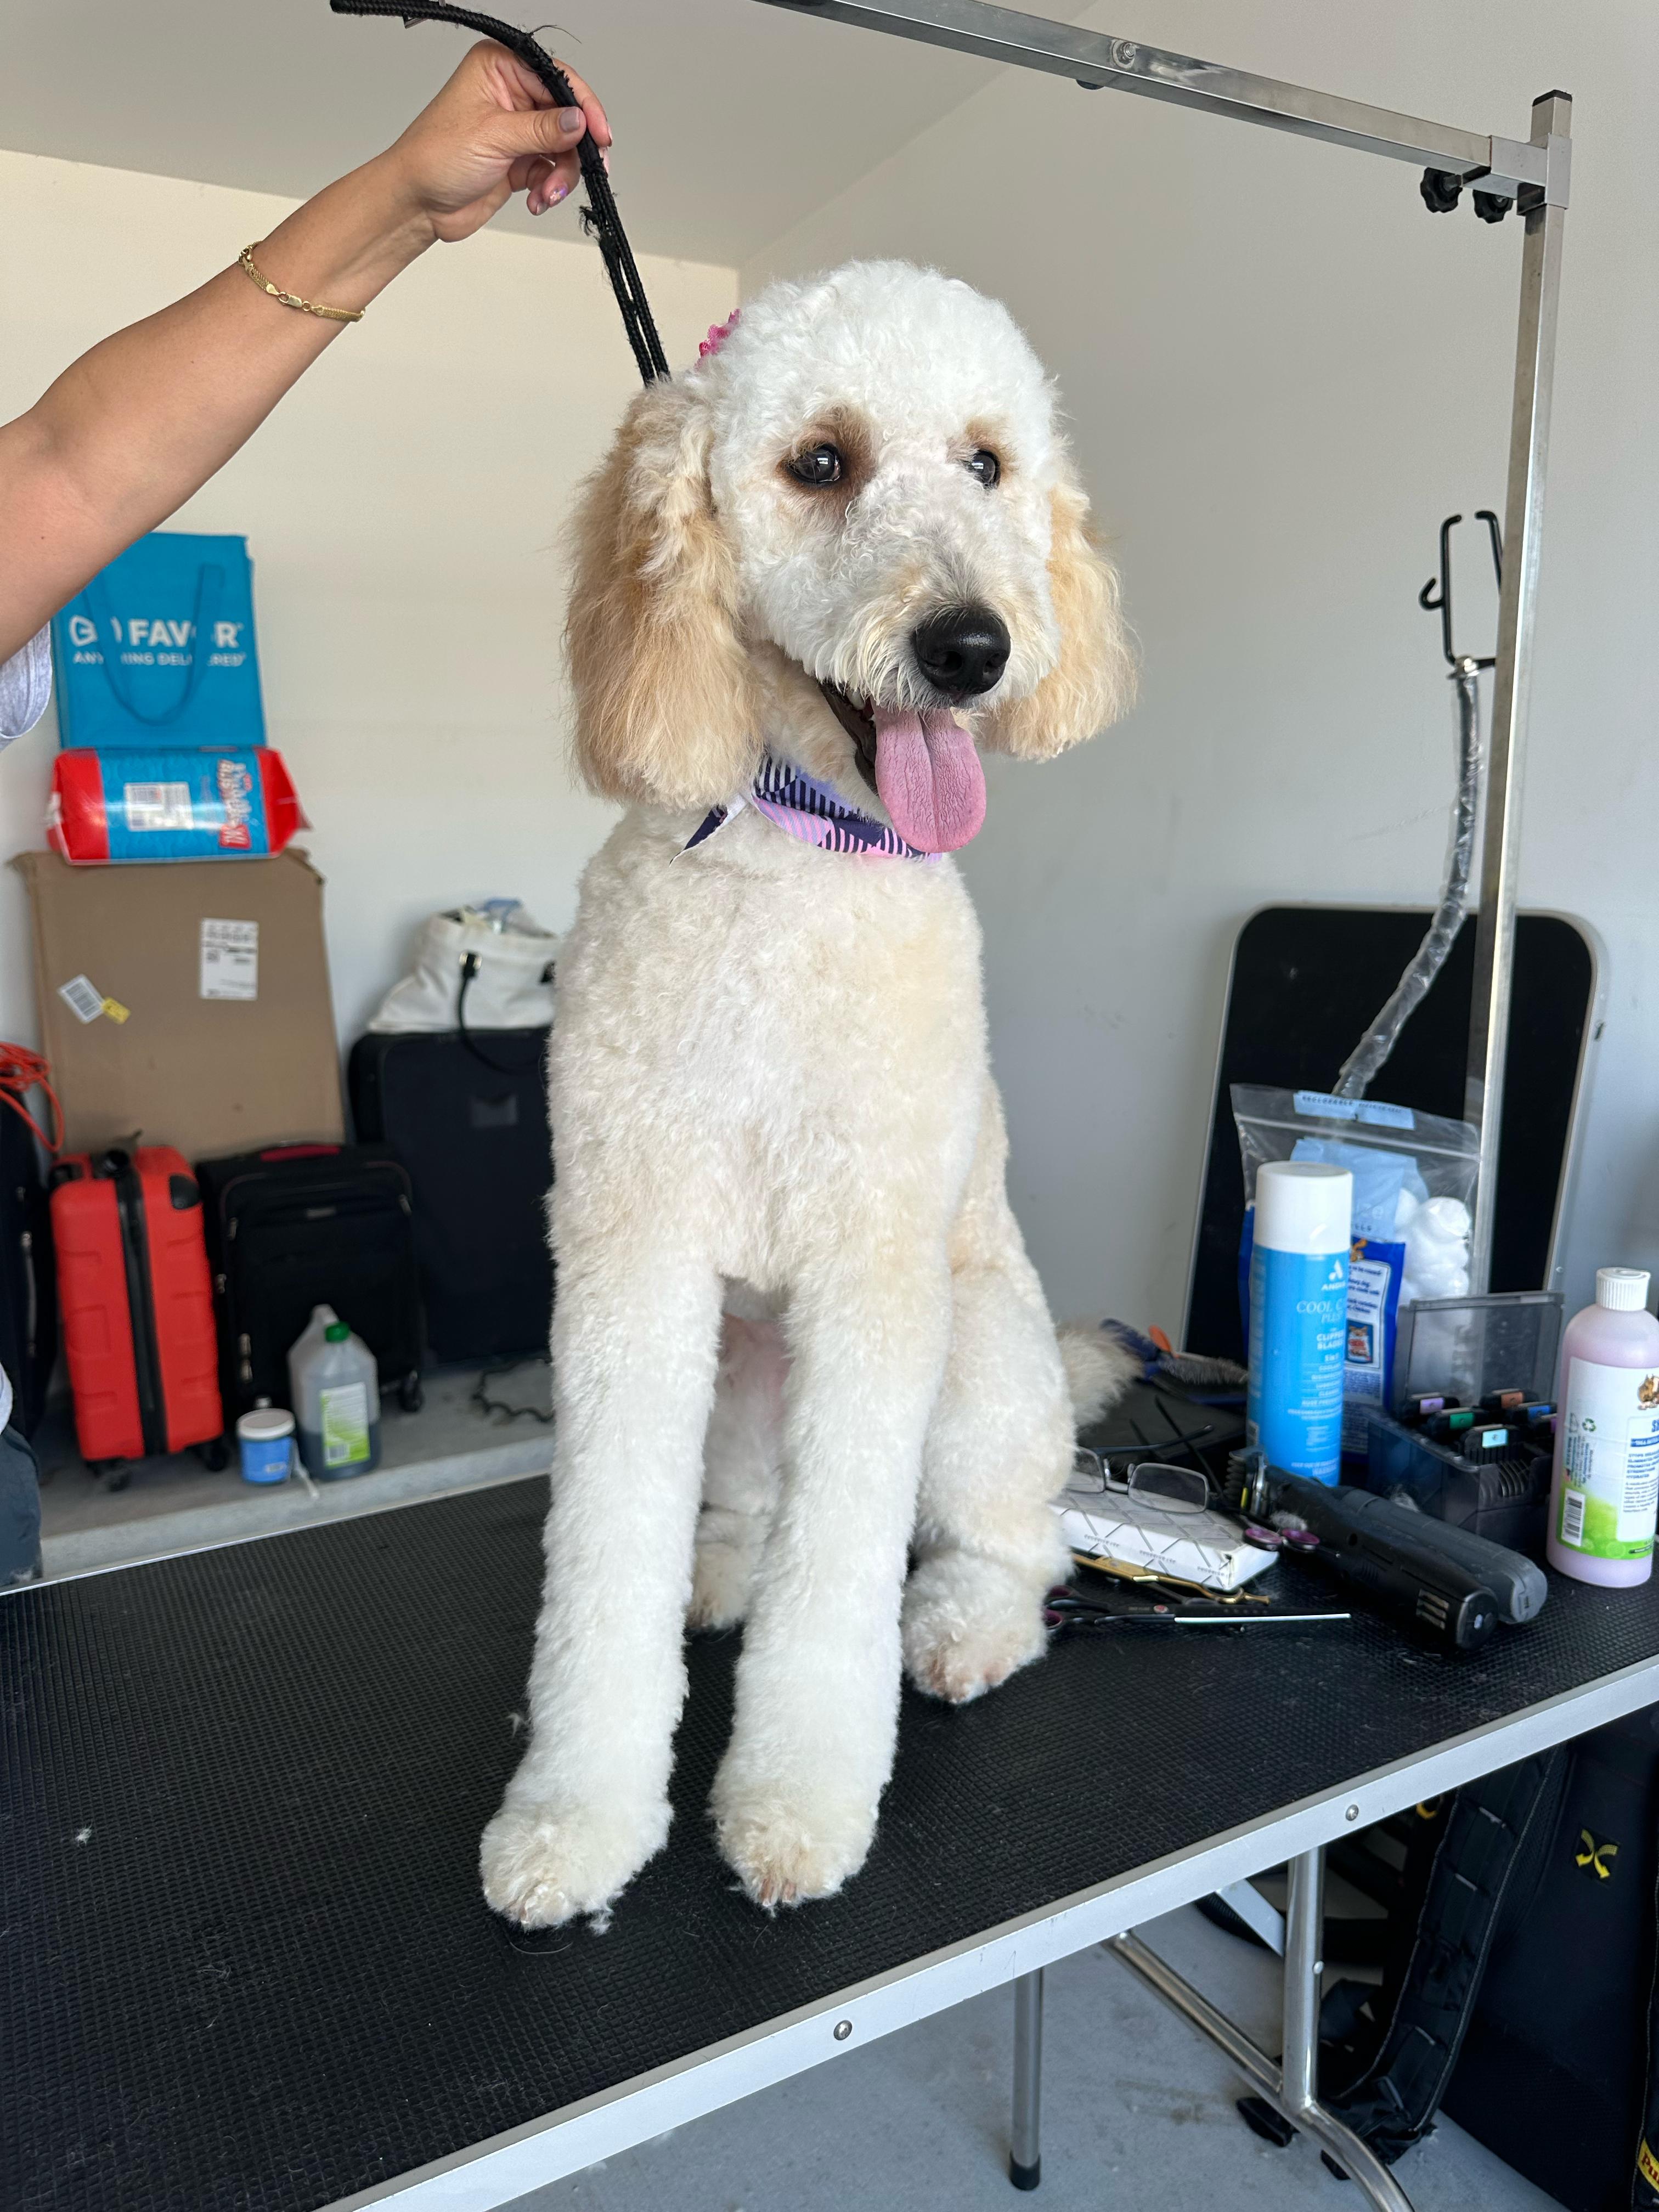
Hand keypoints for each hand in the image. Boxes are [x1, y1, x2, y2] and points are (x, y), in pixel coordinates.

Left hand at [382, 39, 612, 242]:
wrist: (417, 203)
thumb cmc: (435, 157)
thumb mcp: (494, 136)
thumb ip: (542, 129)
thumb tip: (578, 122)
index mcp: (499, 67)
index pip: (556, 78)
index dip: (583, 106)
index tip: (599, 135)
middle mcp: (511, 93)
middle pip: (567, 115)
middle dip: (574, 149)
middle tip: (585, 169)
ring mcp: (517, 129)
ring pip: (564, 148)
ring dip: (561, 175)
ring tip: (546, 194)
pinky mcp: (520, 160)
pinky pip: (553, 171)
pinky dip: (550, 188)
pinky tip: (536, 199)